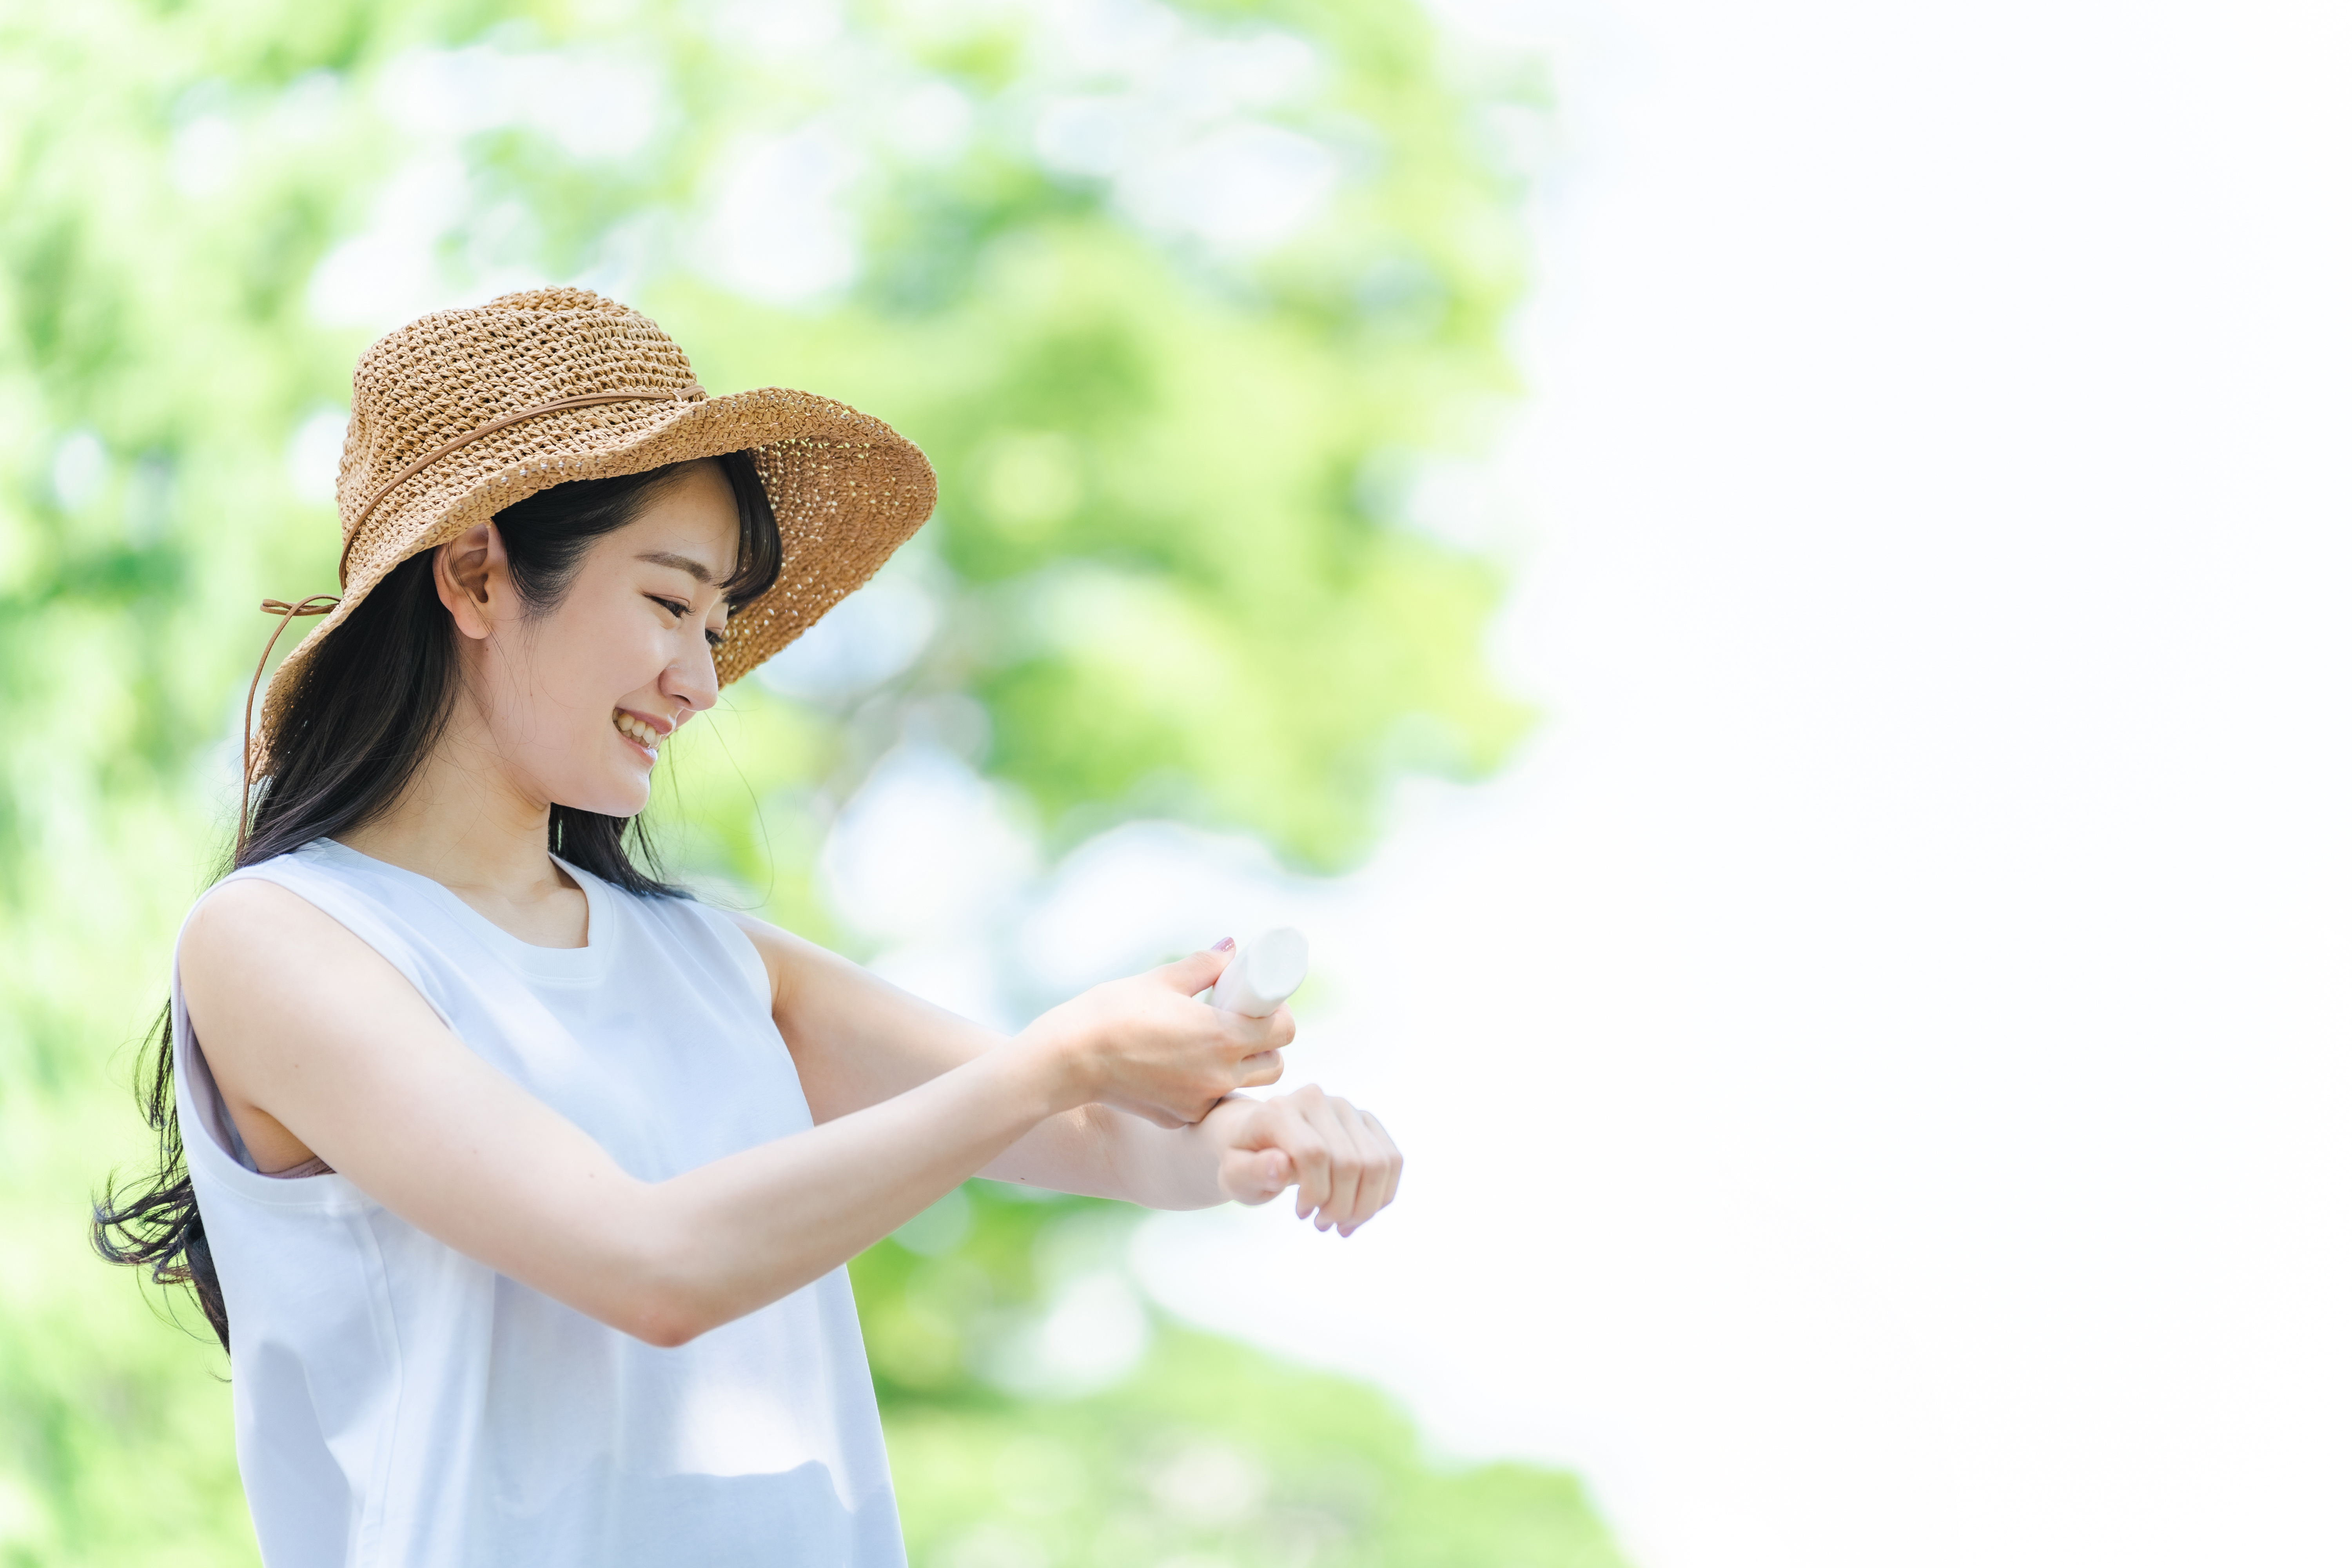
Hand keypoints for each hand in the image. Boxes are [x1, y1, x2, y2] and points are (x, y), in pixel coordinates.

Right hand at [1017, 944, 1292, 1127]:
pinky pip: (1210, 1102)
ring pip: (1245, 1086)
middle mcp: (1219, 1075)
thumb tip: (1232, 948)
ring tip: (1212, 1045)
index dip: (1278, 1013)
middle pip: (1275, 1065)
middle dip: (1267, 1043)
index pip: (1285, 1030)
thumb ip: (1204, 965)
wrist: (1069, 1059)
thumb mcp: (1161, 980)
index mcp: (1222, 1036)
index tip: (1259, 1003)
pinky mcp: (1180, 1117)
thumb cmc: (1112, 1012)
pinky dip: (1206, 1086)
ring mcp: (1201, 1101)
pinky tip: (1181, 1067)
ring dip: (1241, 1067)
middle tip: (1241, 1023)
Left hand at [1208, 1086, 1402, 1235]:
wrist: (1255, 1139)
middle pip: (1351, 1161)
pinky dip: (1382, 1194)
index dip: (1316, 1193)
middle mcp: (1316, 1099)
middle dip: (1342, 1206)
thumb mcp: (1233, 1174)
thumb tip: (1281, 1166)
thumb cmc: (1243, 1160)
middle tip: (1323, 1225)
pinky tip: (1359, 1212)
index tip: (1302, 1215)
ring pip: (1378, 1162)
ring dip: (1365, 1205)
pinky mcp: (1364, 1120)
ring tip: (1342, 1224)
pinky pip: (1392, 1159)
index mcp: (1279, 1110)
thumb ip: (1252, 1171)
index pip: (1314, 1153)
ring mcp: (1345, 1107)